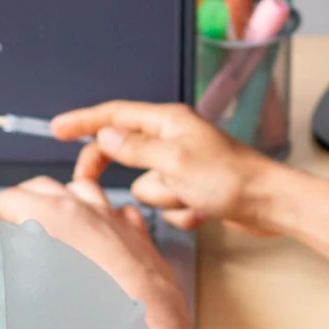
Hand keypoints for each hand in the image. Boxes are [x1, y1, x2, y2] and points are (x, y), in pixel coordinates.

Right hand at [0, 177, 187, 317]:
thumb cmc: (101, 312)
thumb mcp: (41, 284)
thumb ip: (18, 262)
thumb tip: (1, 263)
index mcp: (60, 214)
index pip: (12, 197)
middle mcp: (90, 209)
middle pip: (44, 187)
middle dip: (21, 199)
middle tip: (6, 222)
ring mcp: (116, 219)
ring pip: (83, 190)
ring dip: (62, 198)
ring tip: (49, 219)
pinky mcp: (137, 236)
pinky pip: (116, 210)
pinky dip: (102, 214)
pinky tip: (97, 230)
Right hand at [51, 102, 280, 233]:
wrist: (270, 205)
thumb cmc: (232, 179)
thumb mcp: (174, 162)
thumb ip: (135, 148)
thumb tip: (105, 135)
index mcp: (169, 122)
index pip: (115, 116)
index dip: (83, 121)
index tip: (57, 128)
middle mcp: (174, 140)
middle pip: (125, 153)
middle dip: (119, 172)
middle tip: (88, 187)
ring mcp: (184, 166)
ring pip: (147, 187)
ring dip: (166, 198)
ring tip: (192, 196)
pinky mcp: (194, 190)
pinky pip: (170, 205)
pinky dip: (184, 212)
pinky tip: (205, 210)